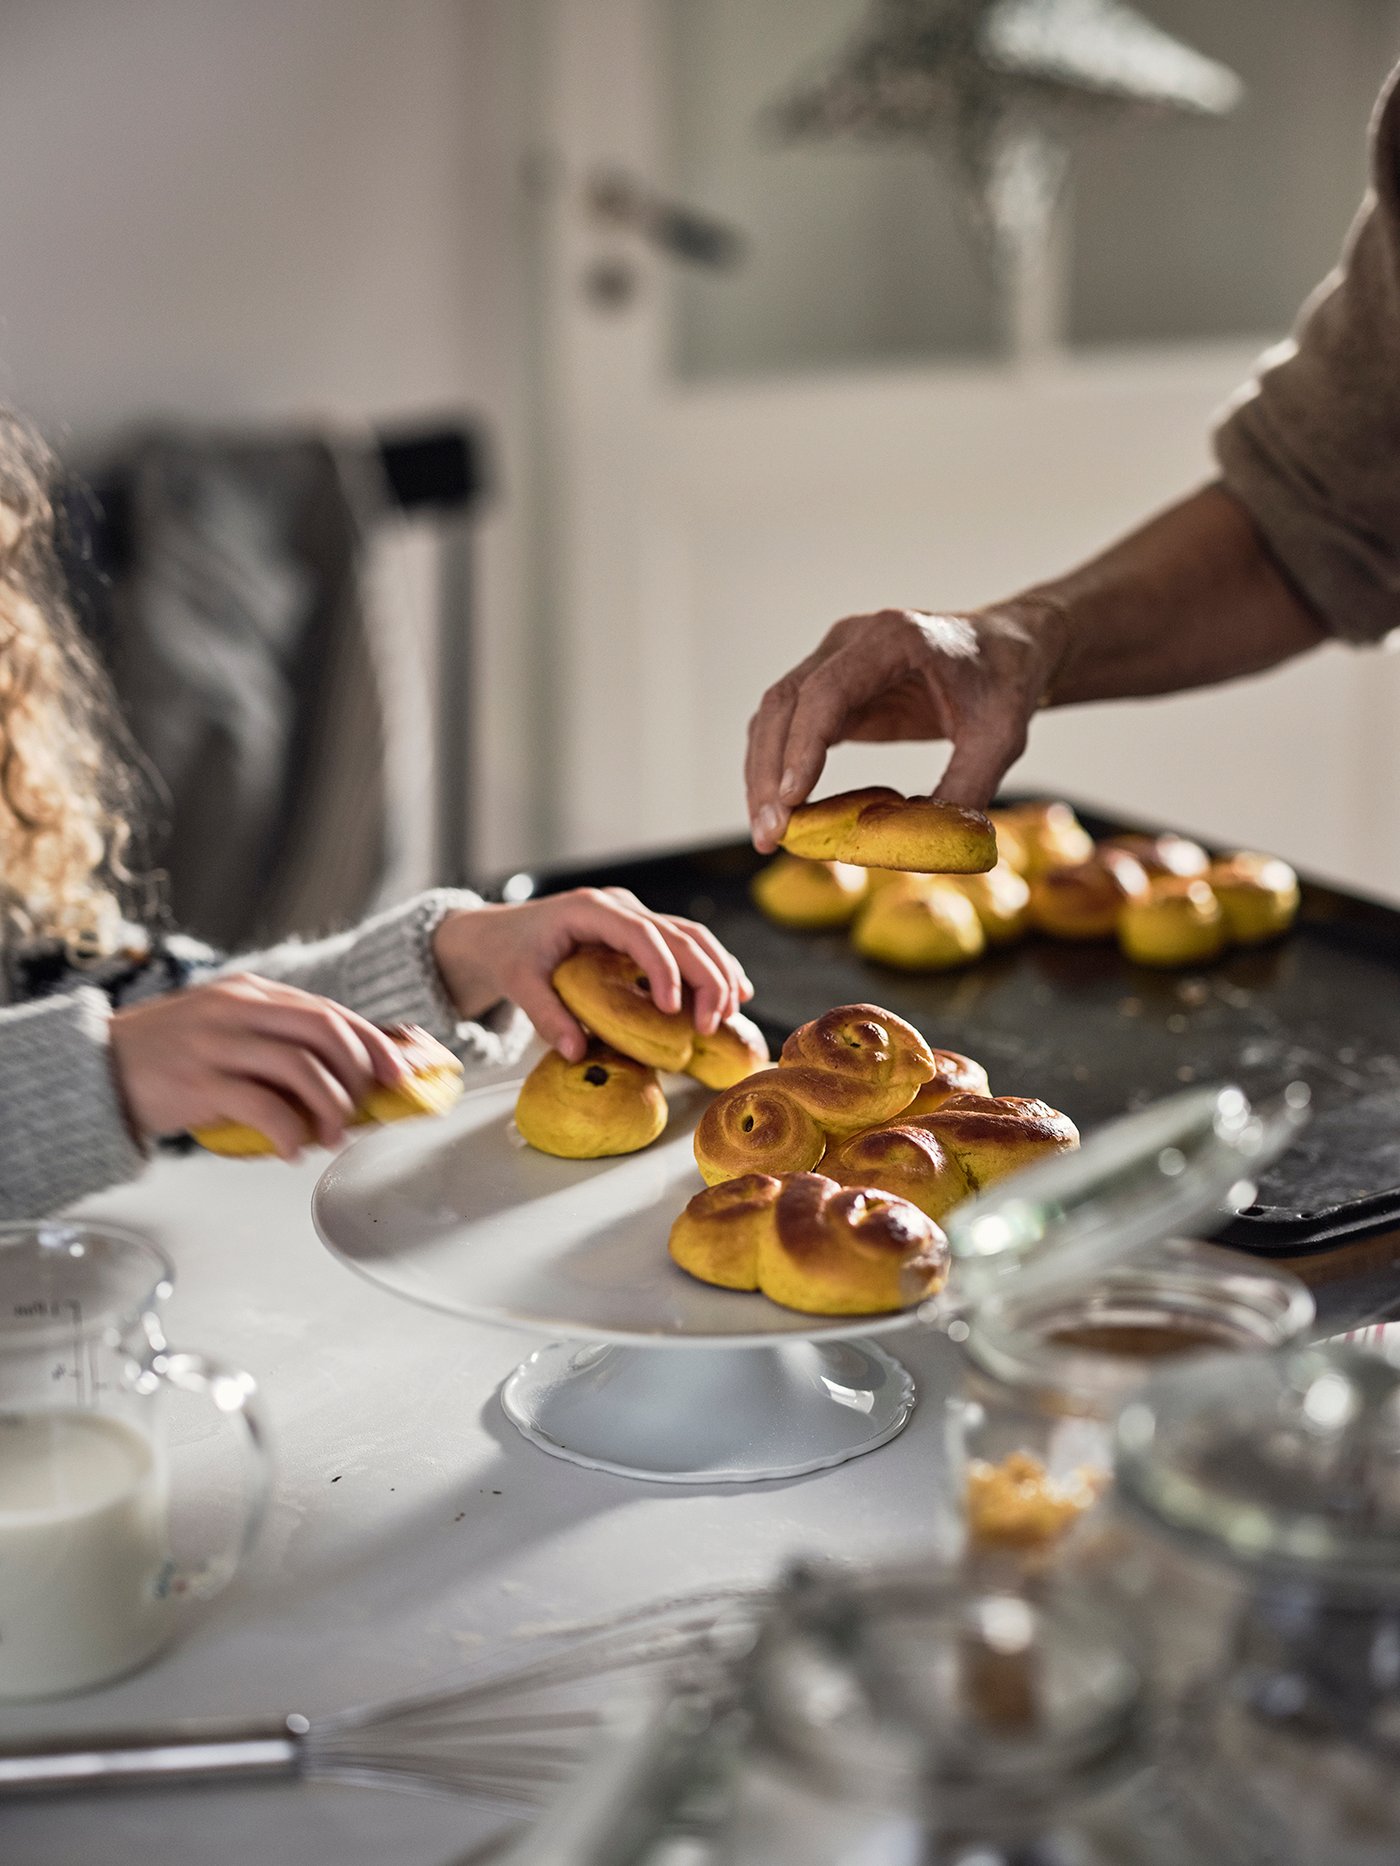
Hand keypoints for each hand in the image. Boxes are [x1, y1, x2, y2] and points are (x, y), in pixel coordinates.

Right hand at [110, 974, 411, 1158]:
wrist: (95, 1070)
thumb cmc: (169, 1058)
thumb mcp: (227, 1030)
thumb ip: (278, 1040)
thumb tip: (348, 1071)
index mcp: (251, 993)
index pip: (330, 1011)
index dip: (374, 1043)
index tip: (400, 1074)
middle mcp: (238, 1009)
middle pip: (325, 1029)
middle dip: (361, 1072)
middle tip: (369, 1108)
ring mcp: (217, 1042)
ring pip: (302, 1067)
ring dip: (330, 1108)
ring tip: (331, 1137)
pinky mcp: (198, 1081)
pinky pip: (264, 1106)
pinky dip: (290, 1131)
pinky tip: (292, 1149)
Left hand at [432, 889, 753, 1061]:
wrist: (499, 934)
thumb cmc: (509, 953)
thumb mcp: (518, 983)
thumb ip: (546, 1016)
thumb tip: (577, 1052)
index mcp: (590, 910)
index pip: (641, 934)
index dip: (664, 969)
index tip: (674, 1009)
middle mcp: (620, 906)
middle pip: (679, 933)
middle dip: (705, 976)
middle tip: (714, 1023)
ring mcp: (633, 915)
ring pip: (691, 935)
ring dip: (718, 970)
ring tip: (733, 1010)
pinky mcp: (640, 930)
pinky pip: (685, 943)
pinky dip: (711, 966)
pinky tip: (732, 991)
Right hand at [745, 601, 1066, 850]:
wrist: (1006, 651)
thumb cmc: (1004, 685)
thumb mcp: (1001, 738)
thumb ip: (967, 788)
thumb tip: (921, 846)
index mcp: (893, 638)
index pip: (826, 691)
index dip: (802, 747)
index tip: (791, 801)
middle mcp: (851, 642)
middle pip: (784, 702)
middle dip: (769, 772)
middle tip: (770, 834)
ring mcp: (833, 662)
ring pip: (774, 715)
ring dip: (763, 774)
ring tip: (768, 834)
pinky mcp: (830, 690)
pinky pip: (788, 727)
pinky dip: (778, 769)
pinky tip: (784, 812)